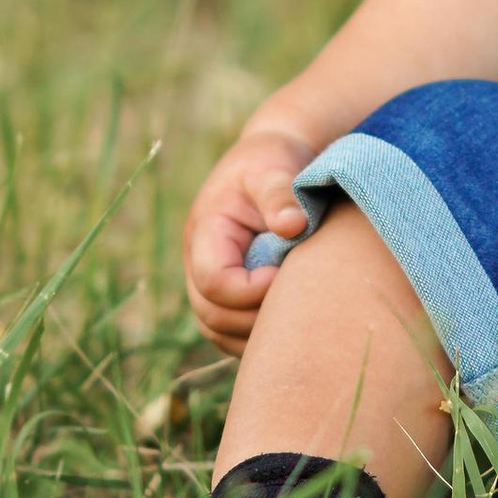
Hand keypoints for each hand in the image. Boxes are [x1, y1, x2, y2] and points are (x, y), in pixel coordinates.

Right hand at [184, 120, 315, 352]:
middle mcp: (199, 262)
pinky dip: (258, 336)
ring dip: (256, 333)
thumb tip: (292, 226)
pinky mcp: (227, 294)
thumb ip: (280, 193)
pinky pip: (232, 333)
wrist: (270, 160)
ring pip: (219, 331)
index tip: (285, 272)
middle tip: (298, 302)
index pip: (214, 282)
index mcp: (206, 232)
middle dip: (255, 318)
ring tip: (296, 313)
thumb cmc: (273, 161)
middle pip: (211, 316)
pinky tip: (291, 321)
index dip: (251, 289)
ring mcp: (209, 281)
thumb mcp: (274, 166)